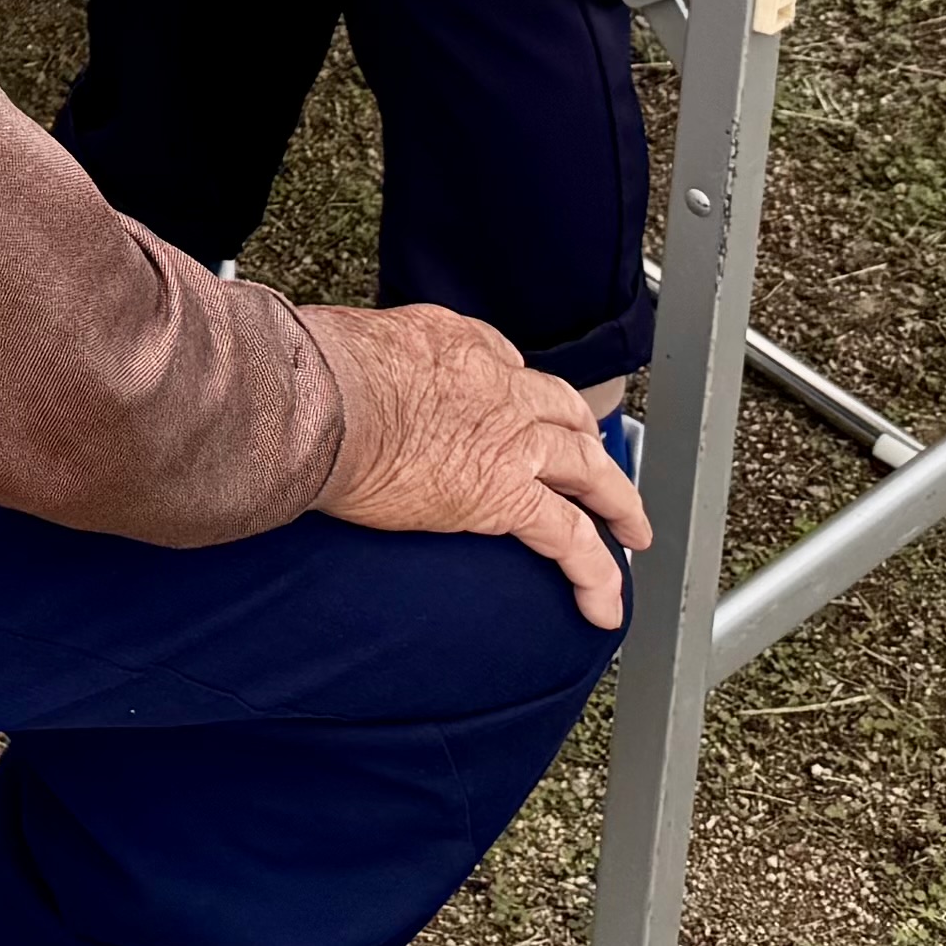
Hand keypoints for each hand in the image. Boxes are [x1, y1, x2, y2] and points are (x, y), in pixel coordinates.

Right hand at [303, 301, 650, 630]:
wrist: (321, 398)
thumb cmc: (314, 370)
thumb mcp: (347, 341)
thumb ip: (365, 359)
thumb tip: (338, 374)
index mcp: (455, 343)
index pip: (506, 365)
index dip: (517, 392)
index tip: (514, 411)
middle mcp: (496, 384)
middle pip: (564, 412)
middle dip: (587, 440)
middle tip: (597, 465)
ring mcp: (510, 438)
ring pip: (589, 471)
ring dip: (617, 504)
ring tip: (632, 532)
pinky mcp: (506, 493)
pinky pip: (570, 539)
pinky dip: (596, 574)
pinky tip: (604, 604)